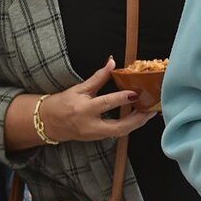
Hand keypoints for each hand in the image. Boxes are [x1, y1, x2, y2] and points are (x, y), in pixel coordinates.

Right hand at [41, 59, 157, 142]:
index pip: (105, 103)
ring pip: (120, 133)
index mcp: (83, 109)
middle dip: (137, 119)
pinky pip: (116, 134)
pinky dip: (129, 126)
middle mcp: (90, 125)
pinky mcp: (97, 139)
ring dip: (136, 124)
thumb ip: (98, 77)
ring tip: (149, 113)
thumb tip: (112, 62)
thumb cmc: (62, 104)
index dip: (121, 98)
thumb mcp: (79, 88)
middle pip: (118, 127)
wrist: (49, 123)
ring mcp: (94, 135)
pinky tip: (138, 118)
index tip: (135, 93)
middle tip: (151, 109)